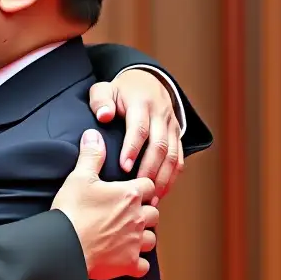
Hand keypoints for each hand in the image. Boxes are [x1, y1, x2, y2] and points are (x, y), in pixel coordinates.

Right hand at [52, 129, 158, 279]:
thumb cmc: (72, 211)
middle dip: (144, 213)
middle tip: (129, 215)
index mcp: (129, 195)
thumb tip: (93, 135)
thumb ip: (91, 155)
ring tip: (129, 236)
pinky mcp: (128, 264)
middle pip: (154, 213)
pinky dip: (137, 264)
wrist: (64, 245)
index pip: (148, 186)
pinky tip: (126, 260)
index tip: (131, 192)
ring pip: (151, 239)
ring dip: (143, 237)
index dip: (140, 188)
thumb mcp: (79, 177)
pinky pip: (143, 266)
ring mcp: (135, 243)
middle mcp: (138, 218)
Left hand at [89, 68, 181, 197]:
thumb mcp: (106, 89)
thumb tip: (104, 116)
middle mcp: (161, 116)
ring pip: (173, 155)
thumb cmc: (121, 90)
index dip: (132, 148)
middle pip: (160, 146)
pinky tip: (162, 192)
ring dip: (163, 178)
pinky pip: (179, 158)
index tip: (124, 167)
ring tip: (151, 198)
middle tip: (138, 188)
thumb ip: (101, 101)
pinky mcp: (177, 135)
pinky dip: (172, 177)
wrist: (147, 81)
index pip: (140, 128)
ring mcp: (172, 126)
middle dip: (149, 169)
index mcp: (142, 104)